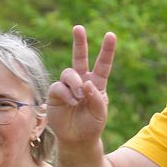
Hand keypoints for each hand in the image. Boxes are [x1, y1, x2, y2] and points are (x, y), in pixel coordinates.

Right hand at [45, 25, 115, 146]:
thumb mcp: (101, 113)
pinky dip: (66, 94)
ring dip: (75, 83)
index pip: (103, 64)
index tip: (111, 35)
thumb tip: (86, 83)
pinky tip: (71, 102)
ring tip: (79, 97)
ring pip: (69, 72)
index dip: (107, 50)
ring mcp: (68, 86)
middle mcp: (81, 80)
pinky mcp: (56, 93)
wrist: (77, 139)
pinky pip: (59, 86)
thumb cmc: (92, 125)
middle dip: (79, 42)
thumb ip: (97, 98)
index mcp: (97, 83)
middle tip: (78, 27)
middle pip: (80, 57)